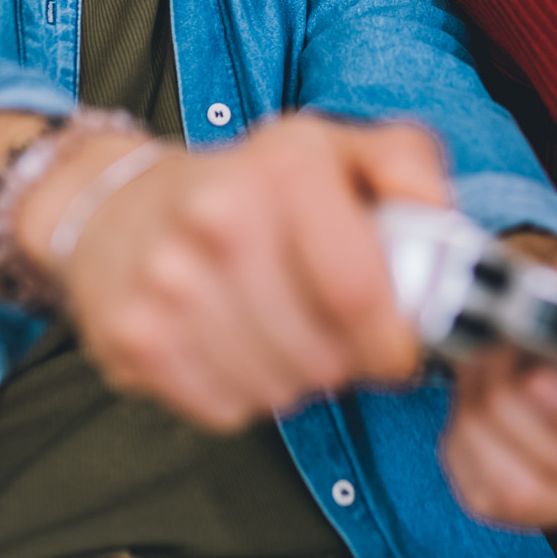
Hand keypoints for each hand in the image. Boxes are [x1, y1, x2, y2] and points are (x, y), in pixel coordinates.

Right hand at [29, 113, 439, 431]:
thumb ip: (406, 165)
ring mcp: (169, 285)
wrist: (113, 209)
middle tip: (332, 332)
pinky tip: (235, 347)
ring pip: (280, 389)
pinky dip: (243, 394)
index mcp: (283, 170)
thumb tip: (443, 222)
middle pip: (324, 354)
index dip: (395, 339)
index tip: (398, 346)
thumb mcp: (332, 148)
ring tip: (281, 333)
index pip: (361, 293)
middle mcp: (219, 221)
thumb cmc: (244, 186)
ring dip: (295, 377)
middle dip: (345, 359)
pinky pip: (227, 409)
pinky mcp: (135, 341)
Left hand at [438, 228, 556, 527]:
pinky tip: (476, 397)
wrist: (554, 331)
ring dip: (485, 416)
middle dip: (517, 400)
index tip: (538, 377)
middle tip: (499, 345)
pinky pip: (480, 492)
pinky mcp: (518, 507)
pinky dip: (464, 440)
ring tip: (487, 362)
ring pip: (519, 489)